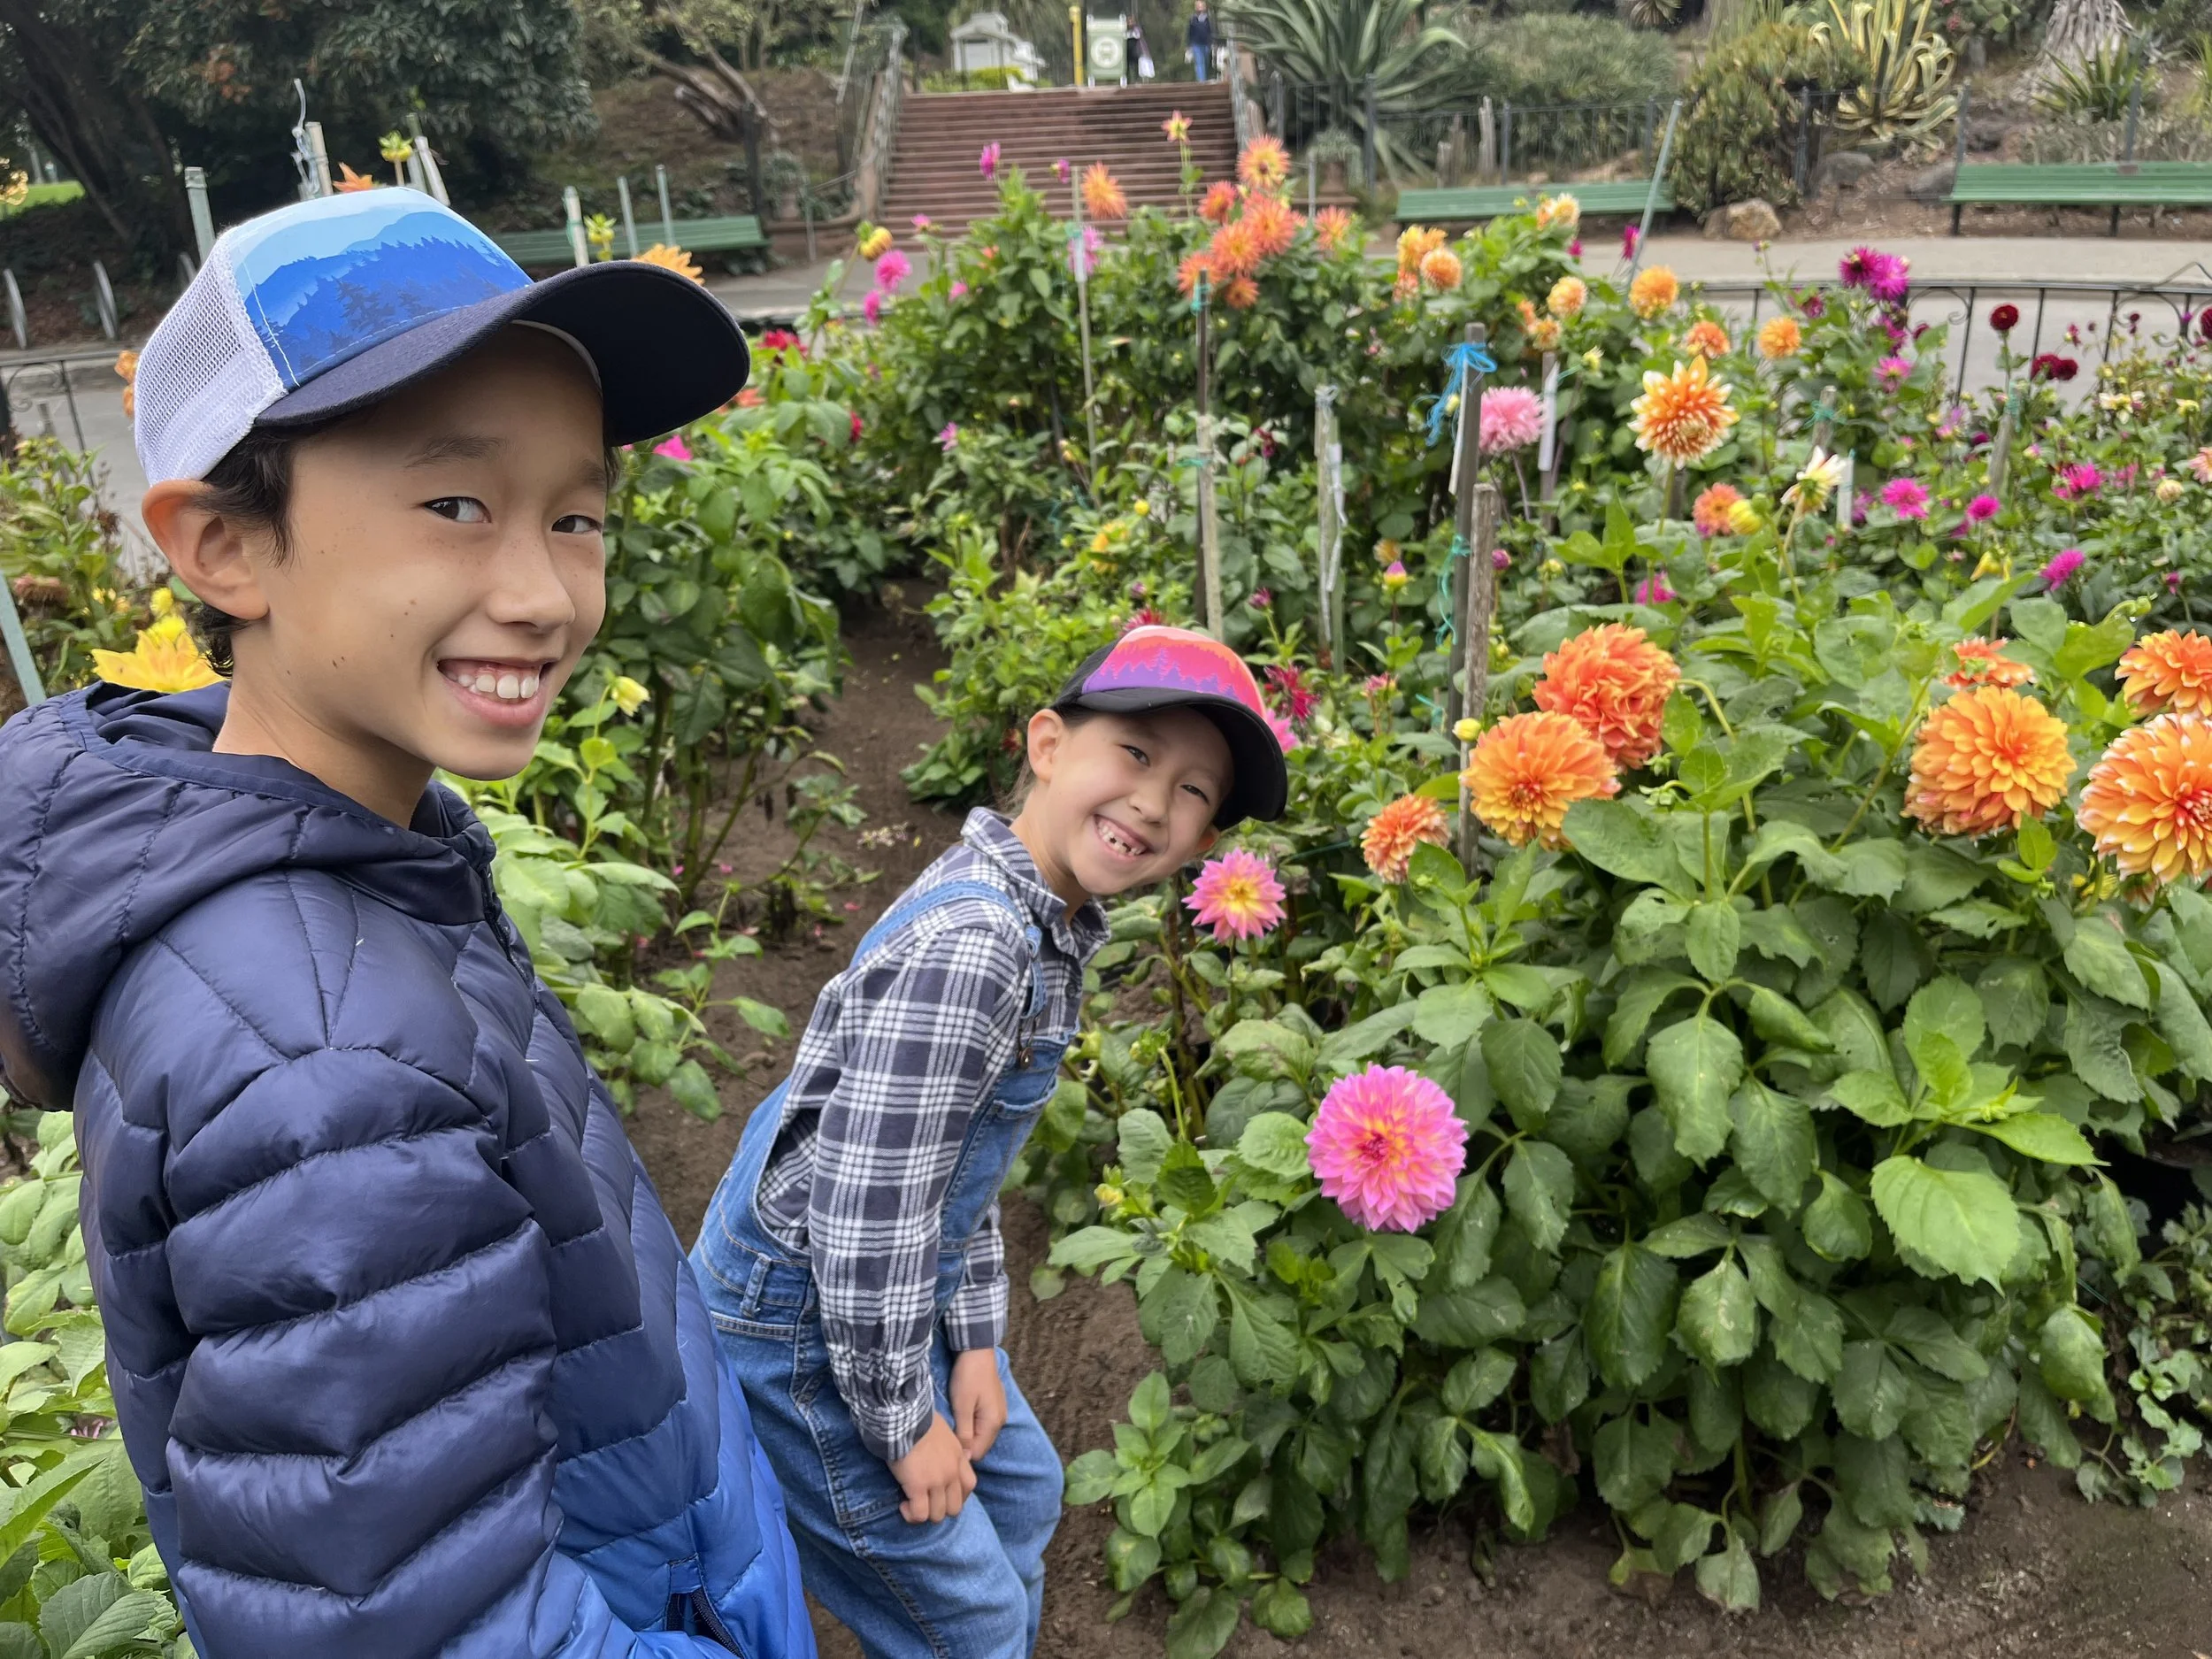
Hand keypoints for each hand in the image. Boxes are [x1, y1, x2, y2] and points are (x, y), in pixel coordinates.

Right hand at [888, 1413, 974, 1523]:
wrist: (905, 1418)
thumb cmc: (920, 1420)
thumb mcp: (945, 1433)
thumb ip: (952, 1449)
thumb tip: (961, 1457)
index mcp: (959, 1458)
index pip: (969, 1486)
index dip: (957, 1496)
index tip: (942, 1495)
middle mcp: (952, 1472)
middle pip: (955, 1507)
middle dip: (940, 1509)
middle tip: (925, 1501)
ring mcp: (937, 1482)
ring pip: (938, 1515)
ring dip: (925, 1513)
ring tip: (911, 1504)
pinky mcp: (918, 1487)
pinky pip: (920, 1514)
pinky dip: (911, 1514)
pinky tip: (903, 1505)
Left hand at [949, 1347, 1008, 1463]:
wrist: (976, 1350)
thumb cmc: (967, 1377)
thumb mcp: (962, 1407)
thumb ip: (964, 1433)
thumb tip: (965, 1458)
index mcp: (993, 1424)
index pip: (977, 1453)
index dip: (961, 1453)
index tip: (945, 1445)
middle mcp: (1000, 1421)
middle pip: (980, 1445)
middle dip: (965, 1445)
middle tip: (946, 1436)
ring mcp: (999, 1412)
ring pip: (981, 1435)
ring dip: (968, 1434)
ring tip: (951, 1426)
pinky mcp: (994, 1405)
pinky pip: (983, 1424)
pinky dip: (972, 1425)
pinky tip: (961, 1417)